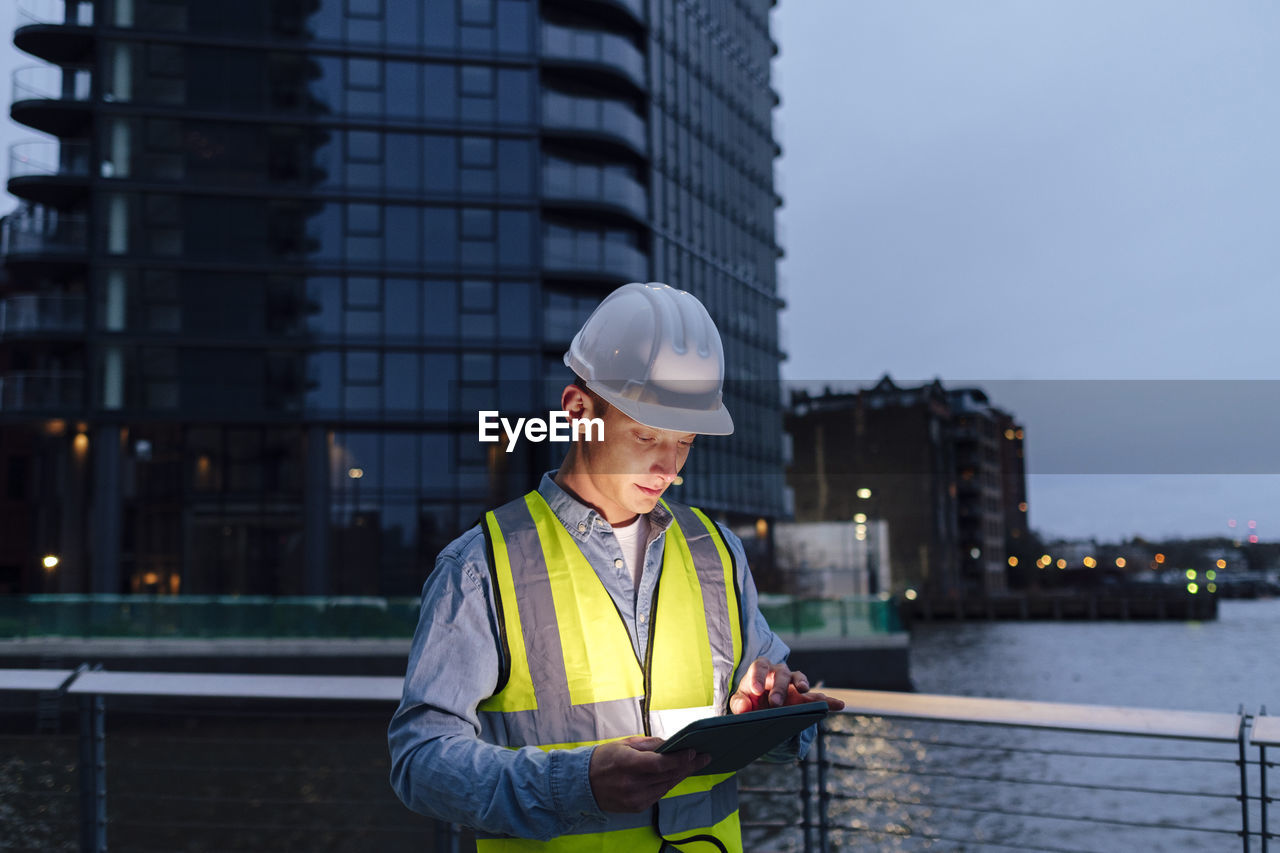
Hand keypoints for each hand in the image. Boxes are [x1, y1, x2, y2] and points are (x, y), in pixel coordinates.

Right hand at [588, 736, 710, 812]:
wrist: (582, 784)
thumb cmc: (603, 759)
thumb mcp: (623, 744)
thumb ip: (648, 744)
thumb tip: (670, 744)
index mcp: (627, 763)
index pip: (660, 763)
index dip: (679, 758)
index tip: (693, 751)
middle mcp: (631, 783)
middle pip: (668, 775)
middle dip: (688, 765)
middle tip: (704, 758)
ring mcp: (634, 798)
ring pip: (667, 786)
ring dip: (680, 775)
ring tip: (693, 764)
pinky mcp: (636, 807)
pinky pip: (659, 794)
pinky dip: (667, 784)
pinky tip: (674, 776)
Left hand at [728, 658, 845, 714]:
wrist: (763, 707)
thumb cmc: (751, 699)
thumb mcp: (741, 701)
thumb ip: (740, 703)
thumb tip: (743, 708)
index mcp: (761, 669)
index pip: (760, 667)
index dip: (758, 677)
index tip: (756, 690)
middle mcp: (779, 672)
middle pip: (781, 674)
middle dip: (779, 688)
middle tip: (775, 703)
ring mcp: (794, 683)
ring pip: (800, 679)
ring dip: (803, 685)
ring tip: (804, 692)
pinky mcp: (805, 696)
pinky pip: (818, 697)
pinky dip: (828, 701)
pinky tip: (839, 705)